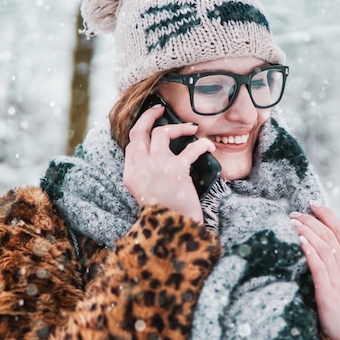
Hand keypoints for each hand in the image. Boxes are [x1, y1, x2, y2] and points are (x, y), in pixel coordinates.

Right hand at [123, 104, 215, 221]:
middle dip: (148, 115)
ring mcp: (157, 166)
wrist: (173, 230)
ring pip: (161, 132)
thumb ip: (145, 174)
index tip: (151, 125)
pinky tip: (209, 146)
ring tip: (191, 128)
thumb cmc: (164, 213)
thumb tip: (155, 157)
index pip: (131, 144)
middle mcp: (140, 167)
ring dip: (178, 127)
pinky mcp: (176, 169)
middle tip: (160, 109)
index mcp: (130, 174)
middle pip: (139, 131)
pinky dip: (203, 144)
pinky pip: (191, 148)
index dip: (141, 131)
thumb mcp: (144, 194)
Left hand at [290, 202, 339, 339]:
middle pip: (330, 235)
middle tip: (294, 213)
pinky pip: (319, 267)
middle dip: (311, 220)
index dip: (327, 214)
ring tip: (293, 222)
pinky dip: (310, 251)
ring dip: (307, 231)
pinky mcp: (329, 294)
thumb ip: (337, 262)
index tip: (312, 203)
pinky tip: (301, 241)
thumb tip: (316, 241)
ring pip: (324, 247)